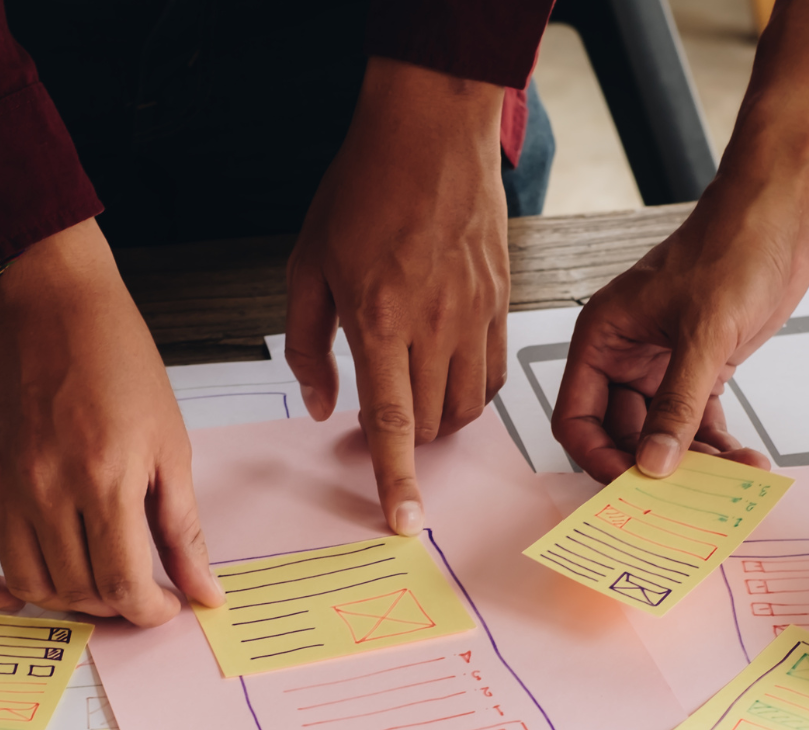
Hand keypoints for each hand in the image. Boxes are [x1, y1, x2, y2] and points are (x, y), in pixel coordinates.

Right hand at [0, 218, 223, 624]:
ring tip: (91, 585)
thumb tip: (204, 592)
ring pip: (29, 583)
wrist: (49, 304)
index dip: (150, 611)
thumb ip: (184, 527)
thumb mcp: (170, 443)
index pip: (124, 585)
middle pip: (79, 590)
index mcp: (105, 479)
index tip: (163, 607)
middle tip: (133, 589)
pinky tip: (17, 595)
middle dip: (115, 605)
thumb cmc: (117, 362)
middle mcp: (46, 489)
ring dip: (65, 600)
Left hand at [285, 57, 508, 535]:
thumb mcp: (307, 265)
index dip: (396, 480)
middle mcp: (435, 322)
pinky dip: (470, 392)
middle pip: (431, 423)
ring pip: (467, 406)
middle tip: (380, 425)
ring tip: (413, 397)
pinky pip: (493, 373)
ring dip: (439, 421)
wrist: (431, 129)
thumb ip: (309, 345)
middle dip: (406, 444)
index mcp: (380, 317)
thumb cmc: (364, 187)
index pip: (391, 423)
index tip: (406, 522)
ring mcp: (475, 313)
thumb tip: (319, 406)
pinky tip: (446, 375)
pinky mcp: (501, 300)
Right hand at [552, 0, 808, 481]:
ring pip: (662, 434)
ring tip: (730, 479)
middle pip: (621, 436)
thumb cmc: (731, 246)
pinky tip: (743, 460)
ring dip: (694, 462)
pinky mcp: (699, 369)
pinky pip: (697, 423)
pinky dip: (717, 446)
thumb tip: (655, 465)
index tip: (633, 487)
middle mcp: (624, 356)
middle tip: (686, 497)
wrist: (779, 214)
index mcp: (602, 339)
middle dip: (653, 467)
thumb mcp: (703, 333)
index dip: (599, 458)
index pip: (577, 418)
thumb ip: (677, 405)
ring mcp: (662, 365)